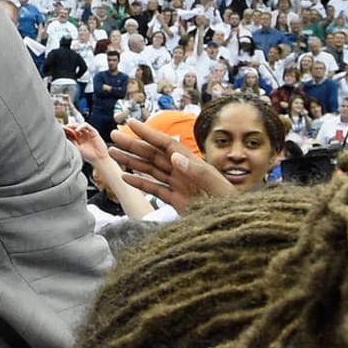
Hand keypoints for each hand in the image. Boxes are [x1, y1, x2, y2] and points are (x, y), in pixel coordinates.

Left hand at [63, 120, 111, 168]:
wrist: (98, 159)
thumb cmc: (88, 155)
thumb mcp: (77, 148)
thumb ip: (72, 141)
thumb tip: (64, 135)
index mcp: (78, 138)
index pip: (70, 132)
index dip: (65, 130)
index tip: (60, 130)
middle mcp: (82, 135)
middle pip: (74, 127)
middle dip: (68, 126)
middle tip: (62, 127)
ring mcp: (88, 132)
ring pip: (79, 125)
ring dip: (73, 125)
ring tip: (68, 127)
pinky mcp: (93, 131)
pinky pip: (86, 126)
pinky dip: (81, 126)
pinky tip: (77, 129)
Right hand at [110, 116, 235, 211]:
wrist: (234, 224)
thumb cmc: (230, 204)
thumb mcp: (216, 186)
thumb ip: (196, 172)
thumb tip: (174, 157)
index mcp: (192, 164)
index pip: (166, 144)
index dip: (148, 133)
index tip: (131, 123)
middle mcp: (183, 171)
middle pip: (153, 154)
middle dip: (133, 145)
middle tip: (113, 135)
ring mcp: (179, 186)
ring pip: (150, 170)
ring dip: (132, 161)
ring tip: (113, 153)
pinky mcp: (177, 201)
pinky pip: (155, 189)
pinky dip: (139, 183)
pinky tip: (126, 177)